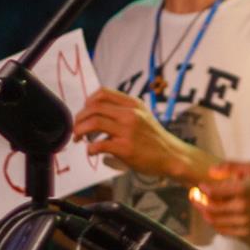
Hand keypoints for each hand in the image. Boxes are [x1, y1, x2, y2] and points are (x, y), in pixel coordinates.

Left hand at [71, 88, 191, 180]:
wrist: (172, 156)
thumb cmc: (155, 138)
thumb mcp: (143, 116)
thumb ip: (124, 110)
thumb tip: (96, 111)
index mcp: (133, 104)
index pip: (103, 93)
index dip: (87, 101)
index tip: (85, 112)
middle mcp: (131, 114)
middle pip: (93, 107)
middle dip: (79, 118)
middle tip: (77, 129)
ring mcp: (128, 131)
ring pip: (93, 122)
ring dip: (80, 130)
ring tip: (79, 138)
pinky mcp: (126, 148)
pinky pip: (99, 145)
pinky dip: (90, 148)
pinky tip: (92, 152)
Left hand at [201, 161, 249, 249]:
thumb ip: (231, 166)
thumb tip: (210, 171)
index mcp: (243, 190)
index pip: (213, 191)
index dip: (203, 189)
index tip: (200, 187)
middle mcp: (242, 207)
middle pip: (210, 208)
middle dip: (198, 202)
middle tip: (194, 197)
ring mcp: (244, 222)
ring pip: (215, 221)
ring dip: (205, 214)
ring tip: (202, 207)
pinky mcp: (246, 233)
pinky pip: (224, 231)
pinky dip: (216, 224)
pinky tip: (215, 217)